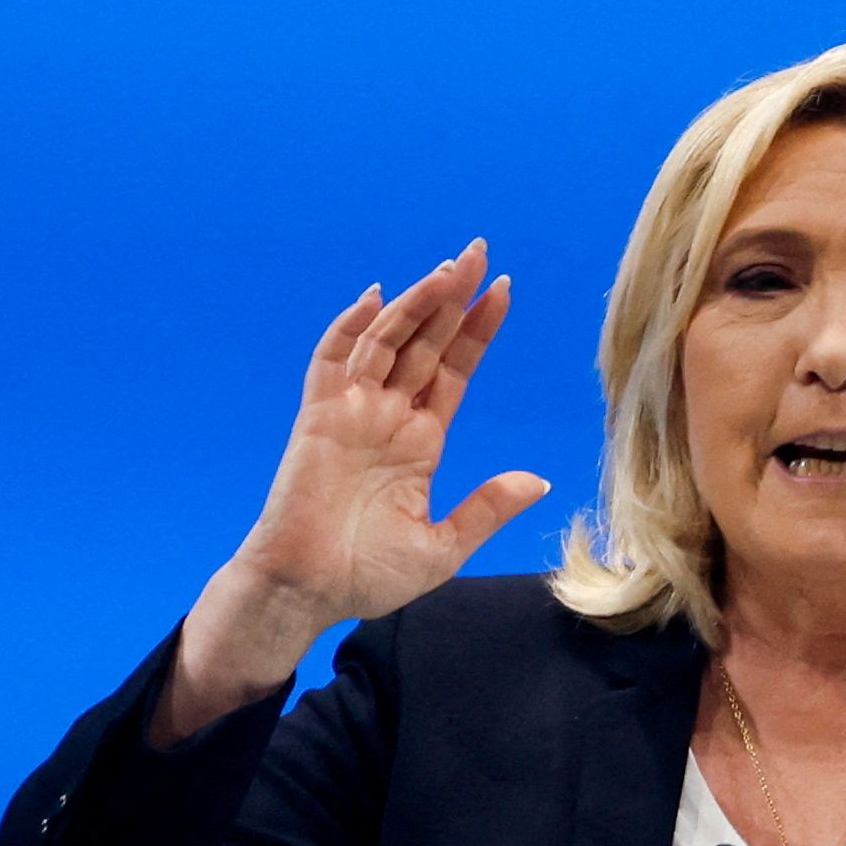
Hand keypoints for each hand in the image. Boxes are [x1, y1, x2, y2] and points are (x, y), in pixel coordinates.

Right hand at [156, 239, 548, 742]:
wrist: (308, 593)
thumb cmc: (367, 576)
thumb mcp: (444, 545)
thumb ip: (487, 507)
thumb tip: (538, 480)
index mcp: (420, 441)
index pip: (454, 370)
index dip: (477, 331)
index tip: (503, 292)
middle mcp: (387, 417)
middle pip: (425, 343)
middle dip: (453, 298)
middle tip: (481, 252)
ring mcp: (352, 413)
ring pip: (386, 341)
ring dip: (415, 302)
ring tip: (451, 268)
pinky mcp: (319, 419)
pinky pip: (332, 361)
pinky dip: (351, 327)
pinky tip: (378, 296)